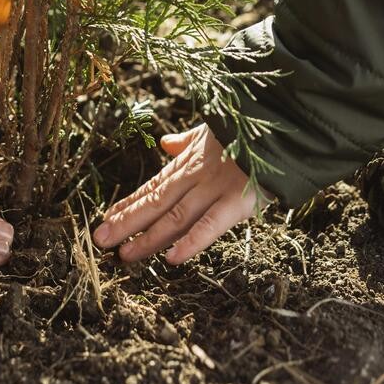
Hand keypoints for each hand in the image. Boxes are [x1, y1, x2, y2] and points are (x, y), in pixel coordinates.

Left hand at [92, 124, 270, 263]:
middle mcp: (196, 176)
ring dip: (148, 237)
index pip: (152, 188)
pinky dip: (191, 242)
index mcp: (189, 164)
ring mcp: (215, 188)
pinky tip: (171, 258)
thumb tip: (166, 143)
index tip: (106, 219)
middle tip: (99, 240)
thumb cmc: (249, 131)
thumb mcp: (212, 132)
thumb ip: (187, 141)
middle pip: (155, 203)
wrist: (284, 124)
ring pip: (175, 216)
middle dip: (126, 222)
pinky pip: (211, 224)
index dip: (129, 204)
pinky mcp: (239, 200)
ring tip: (124, 253)